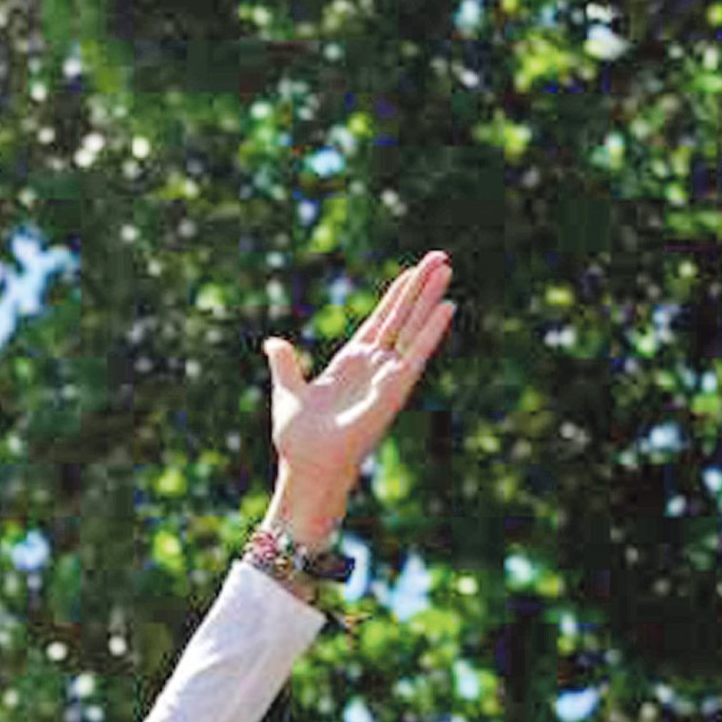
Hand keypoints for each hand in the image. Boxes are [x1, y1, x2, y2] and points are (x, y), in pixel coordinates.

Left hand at [263, 251, 454, 544]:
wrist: (308, 466)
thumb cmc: (297, 439)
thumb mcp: (287, 391)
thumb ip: (285, 365)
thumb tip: (273, 342)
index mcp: (349, 364)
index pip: (379, 321)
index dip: (395, 297)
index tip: (412, 271)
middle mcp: (373, 366)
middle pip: (402, 317)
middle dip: (420, 287)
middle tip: (441, 256)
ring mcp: (386, 375)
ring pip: (413, 326)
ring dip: (430, 297)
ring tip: (447, 266)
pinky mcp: (394, 387)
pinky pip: (417, 353)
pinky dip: (432, 330)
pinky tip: (447, 306)